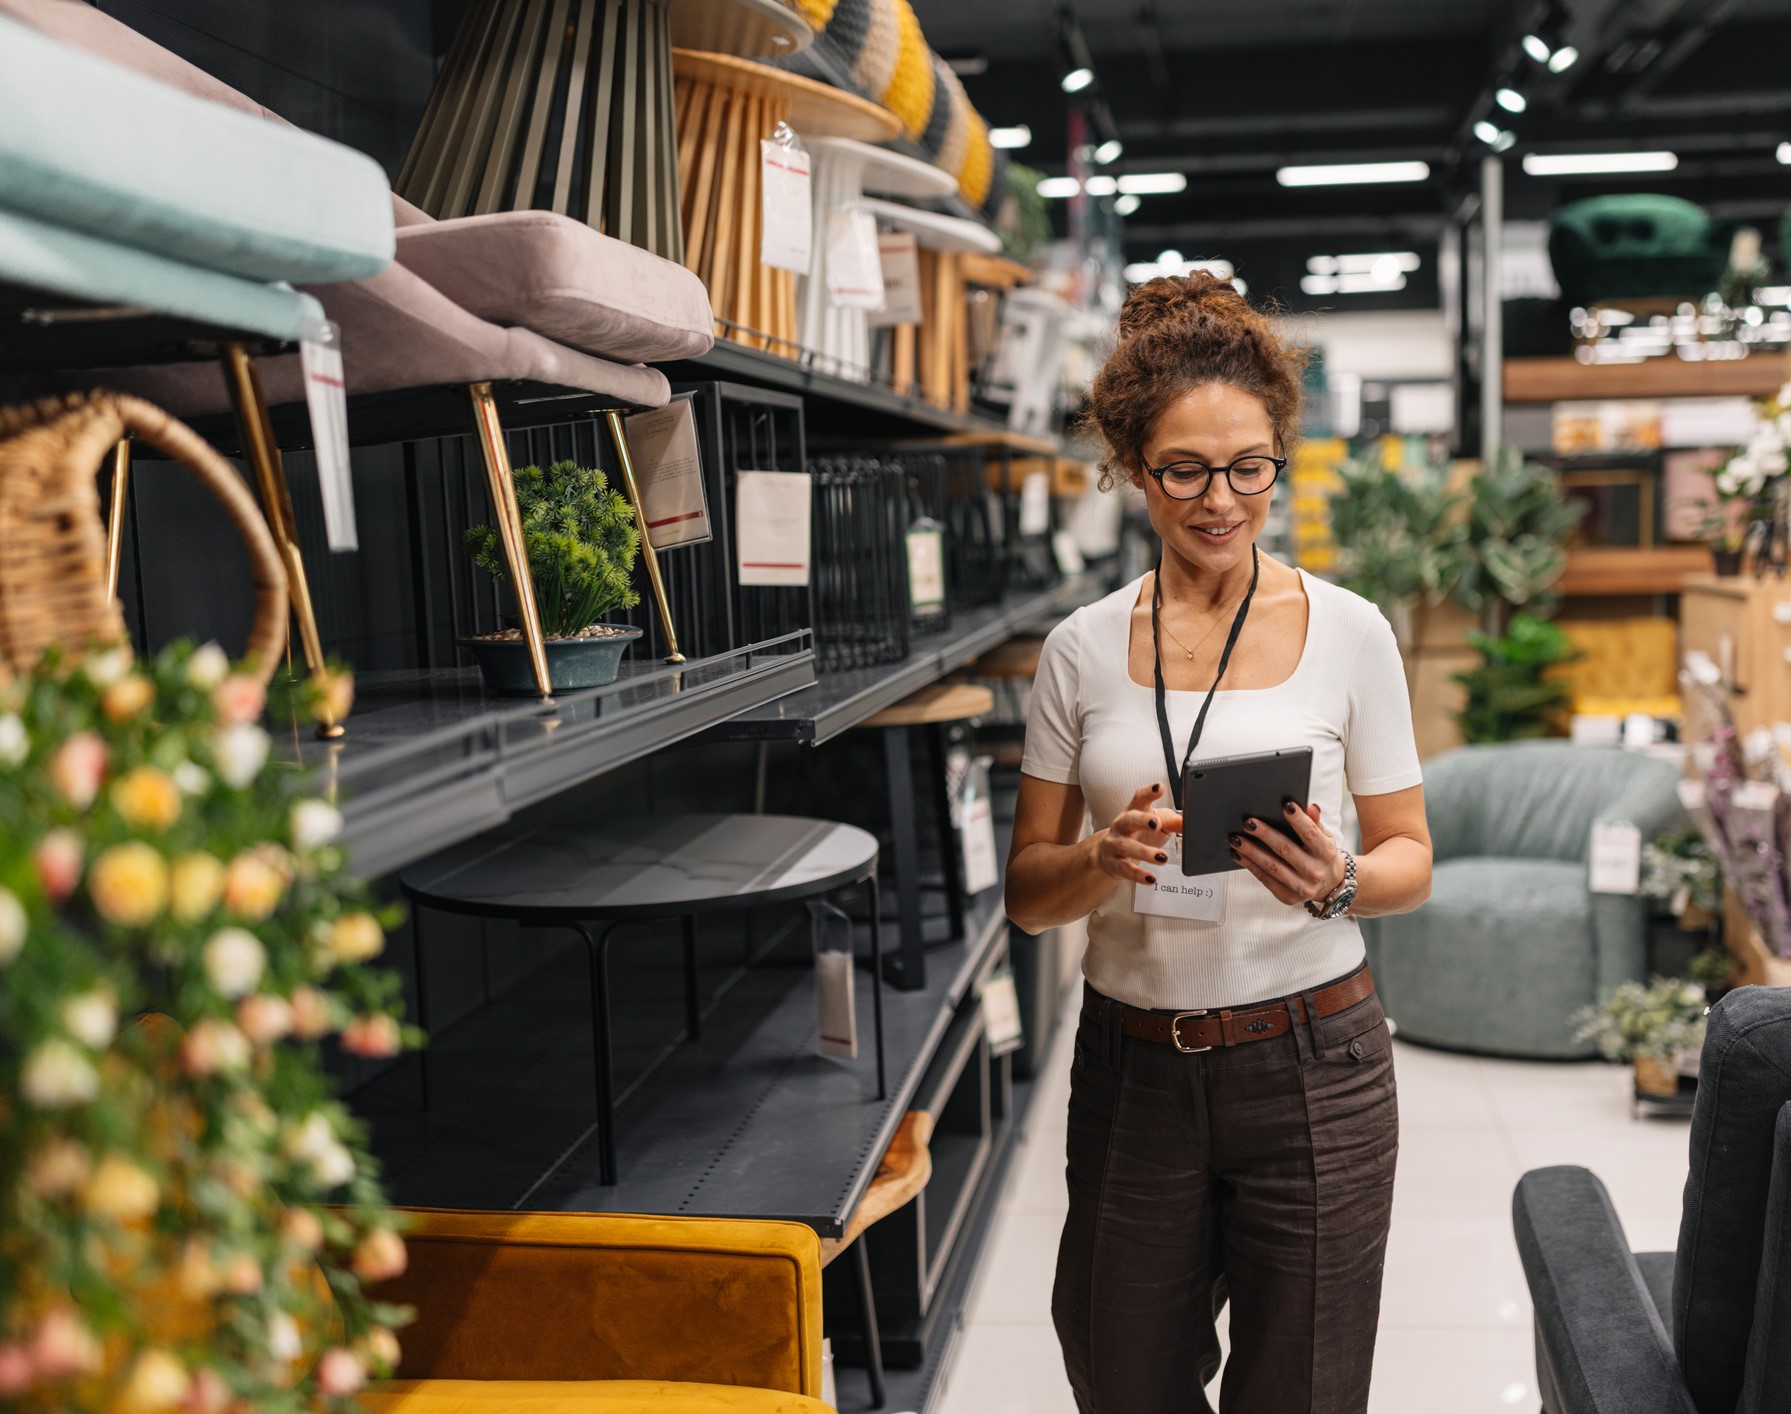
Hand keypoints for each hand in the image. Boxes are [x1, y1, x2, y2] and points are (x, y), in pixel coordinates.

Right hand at [1096, 782, 1183, 886]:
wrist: (1107, 854)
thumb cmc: (1137, 834)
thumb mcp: (1155, 823)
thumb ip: (1172, 821)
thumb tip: (1188, 821)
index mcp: (1132, 811)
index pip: (1138, 798)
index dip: (1148, 792)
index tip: (1159, 787)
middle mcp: (1121, 825)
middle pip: (1128, 819)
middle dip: (1142, 821)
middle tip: (1157, 823)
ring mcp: (1114, 844)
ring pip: (1126, 846)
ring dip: (1145, 852)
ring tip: (1162, 857)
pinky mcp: (1114, 863)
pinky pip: (1125, 869)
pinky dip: (1138, 874)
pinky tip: (1151, 877)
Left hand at [1229, 802, 1343, 908]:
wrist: (1327, 884)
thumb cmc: (1320, 853)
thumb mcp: (1324, 837)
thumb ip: (1315, 822)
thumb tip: (1311, 807)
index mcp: (1326, 853)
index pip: (1311, 834)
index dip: (1299, 820)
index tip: (1285, 806)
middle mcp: (1316, 871)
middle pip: (1286, 849)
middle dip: (1265, 834)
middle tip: (1248, 823)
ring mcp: (1302, 887)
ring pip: (1272, 866)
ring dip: (1251, 852)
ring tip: (1236, 839)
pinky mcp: (1288, 897)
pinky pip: (1265, 879)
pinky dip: (1250, 866)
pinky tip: (1238, 854)